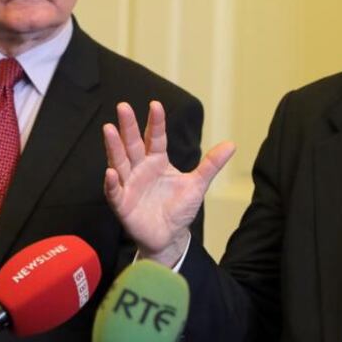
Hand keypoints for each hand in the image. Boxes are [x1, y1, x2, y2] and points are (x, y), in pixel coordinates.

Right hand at [103, 101, 234, 266]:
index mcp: (157, 161)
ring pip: (120, 162)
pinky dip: (112, 183)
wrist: (170, 236)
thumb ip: (211, 165)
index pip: (156, 137)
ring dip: (114, 147)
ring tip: (109, 129)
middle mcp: (140, 169)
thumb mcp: (198, 185)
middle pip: (132, 144)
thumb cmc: (180, 208)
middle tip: (123, 106)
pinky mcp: (122, 204)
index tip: (155, 104)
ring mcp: (129, 185)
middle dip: (127, 126)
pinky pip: (115, 191)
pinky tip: (111, 172)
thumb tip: (231, 144)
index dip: (156, 122)